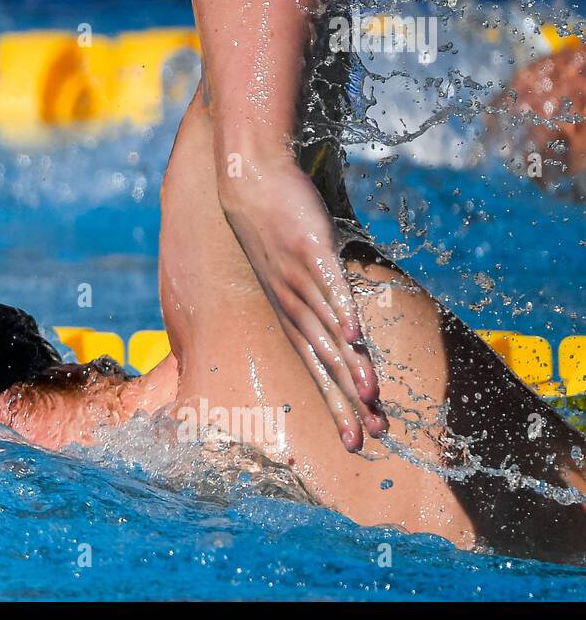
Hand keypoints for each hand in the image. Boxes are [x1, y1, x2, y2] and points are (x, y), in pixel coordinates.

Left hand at [218, 158, 382, 450]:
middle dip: (344, 400)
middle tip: (367, 437)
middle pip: (322, 360)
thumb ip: (314, 300)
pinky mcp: (309, 246)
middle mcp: (291, 303)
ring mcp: (298, 276)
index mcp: (287, 313)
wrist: (249, 179)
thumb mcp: (289, 272)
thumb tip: (338, 326)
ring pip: (326, 328)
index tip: (355, 441)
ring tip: (371, 396)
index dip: (333, 404)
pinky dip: (341, 308)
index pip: (312, 368)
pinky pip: (328, 283)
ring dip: (348, 363)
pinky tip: (356, 334)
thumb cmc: (272, 228)